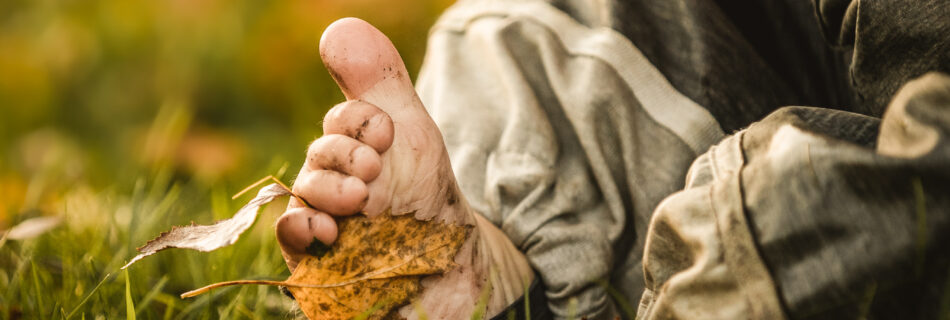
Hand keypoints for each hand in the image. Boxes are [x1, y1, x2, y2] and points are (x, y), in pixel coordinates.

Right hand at [274, 18, 533, 317]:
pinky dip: (302, 227)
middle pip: (319, 155)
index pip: (341, 123)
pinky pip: (290, 235)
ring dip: (329, 191)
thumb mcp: (413, 134)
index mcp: (356, 146)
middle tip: (374, 167)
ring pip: (306, 193)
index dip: (359, 120)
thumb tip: (339, 26)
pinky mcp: (313, 256)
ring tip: (361, 201)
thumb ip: (379, 82)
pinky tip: (326, 231)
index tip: (387, 131)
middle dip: (345, 155)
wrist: (445, 269)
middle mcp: (334, 178)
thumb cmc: (426, 200)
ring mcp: (323, 217)